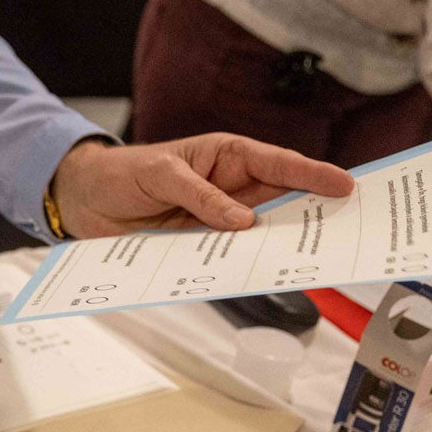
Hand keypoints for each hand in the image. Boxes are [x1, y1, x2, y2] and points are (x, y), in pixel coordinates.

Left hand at [50, 134, 355, 239]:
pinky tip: (261, 274)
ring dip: (281, 245)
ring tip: (312, 258)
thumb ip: (199, 195)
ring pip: (260, 233)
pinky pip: (229, 255)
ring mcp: (218, 219)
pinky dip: (244, 264)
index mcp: (227, 156)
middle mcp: (230, 188)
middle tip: (347, 229)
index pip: (278, 164)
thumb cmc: (123, 173)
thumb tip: (241, 221)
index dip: (313, 175)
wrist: (84, 201)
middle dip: (312, 213)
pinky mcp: (201, 245)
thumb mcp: (160, 174)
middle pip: (281, 201)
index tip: (345, 186)